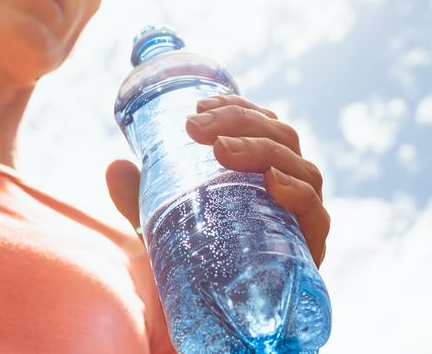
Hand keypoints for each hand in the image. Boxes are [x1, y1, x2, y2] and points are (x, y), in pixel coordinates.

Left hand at [106, 95, 328, 267]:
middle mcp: (288, 192)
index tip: (201, 106)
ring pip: (303, 169)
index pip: (263, 128)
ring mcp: (300, 221)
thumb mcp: (164, 228)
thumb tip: (114, 167)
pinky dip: (298, 194)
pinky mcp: (308, 253)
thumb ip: (142, 200)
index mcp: (262, 176)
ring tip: (224, 150)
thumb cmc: (198, 266)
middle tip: (197, 128)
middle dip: (241, 123)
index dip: (237, 109)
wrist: (217, 324)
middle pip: (282, 140)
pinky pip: (317, 217)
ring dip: (264, 150)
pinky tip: (273, 183)